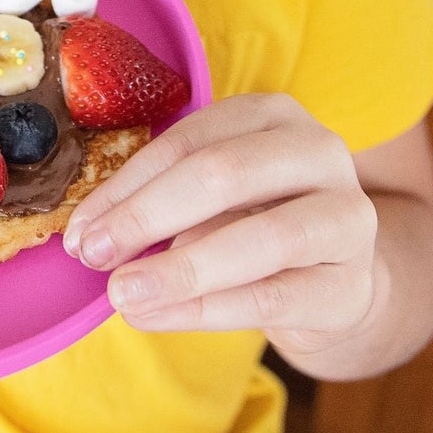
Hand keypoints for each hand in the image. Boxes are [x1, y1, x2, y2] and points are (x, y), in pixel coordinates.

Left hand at [62, 93, 377, 351]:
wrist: (337, 279)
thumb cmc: (255, 220)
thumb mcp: (213, 196)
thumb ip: (163, 201)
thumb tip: (92, 233)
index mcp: (272, 114)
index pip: (187, 142)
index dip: (126, 185)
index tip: (79, 228)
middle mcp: (318, 151)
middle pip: (223, 175)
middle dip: (147, 216)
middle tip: (93, 254)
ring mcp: (347, 216)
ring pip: (260, 239)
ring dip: (179, 270)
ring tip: (123, 294)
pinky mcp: (352, 283)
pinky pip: (274, 296)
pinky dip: (208, 309)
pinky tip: (159, 317)